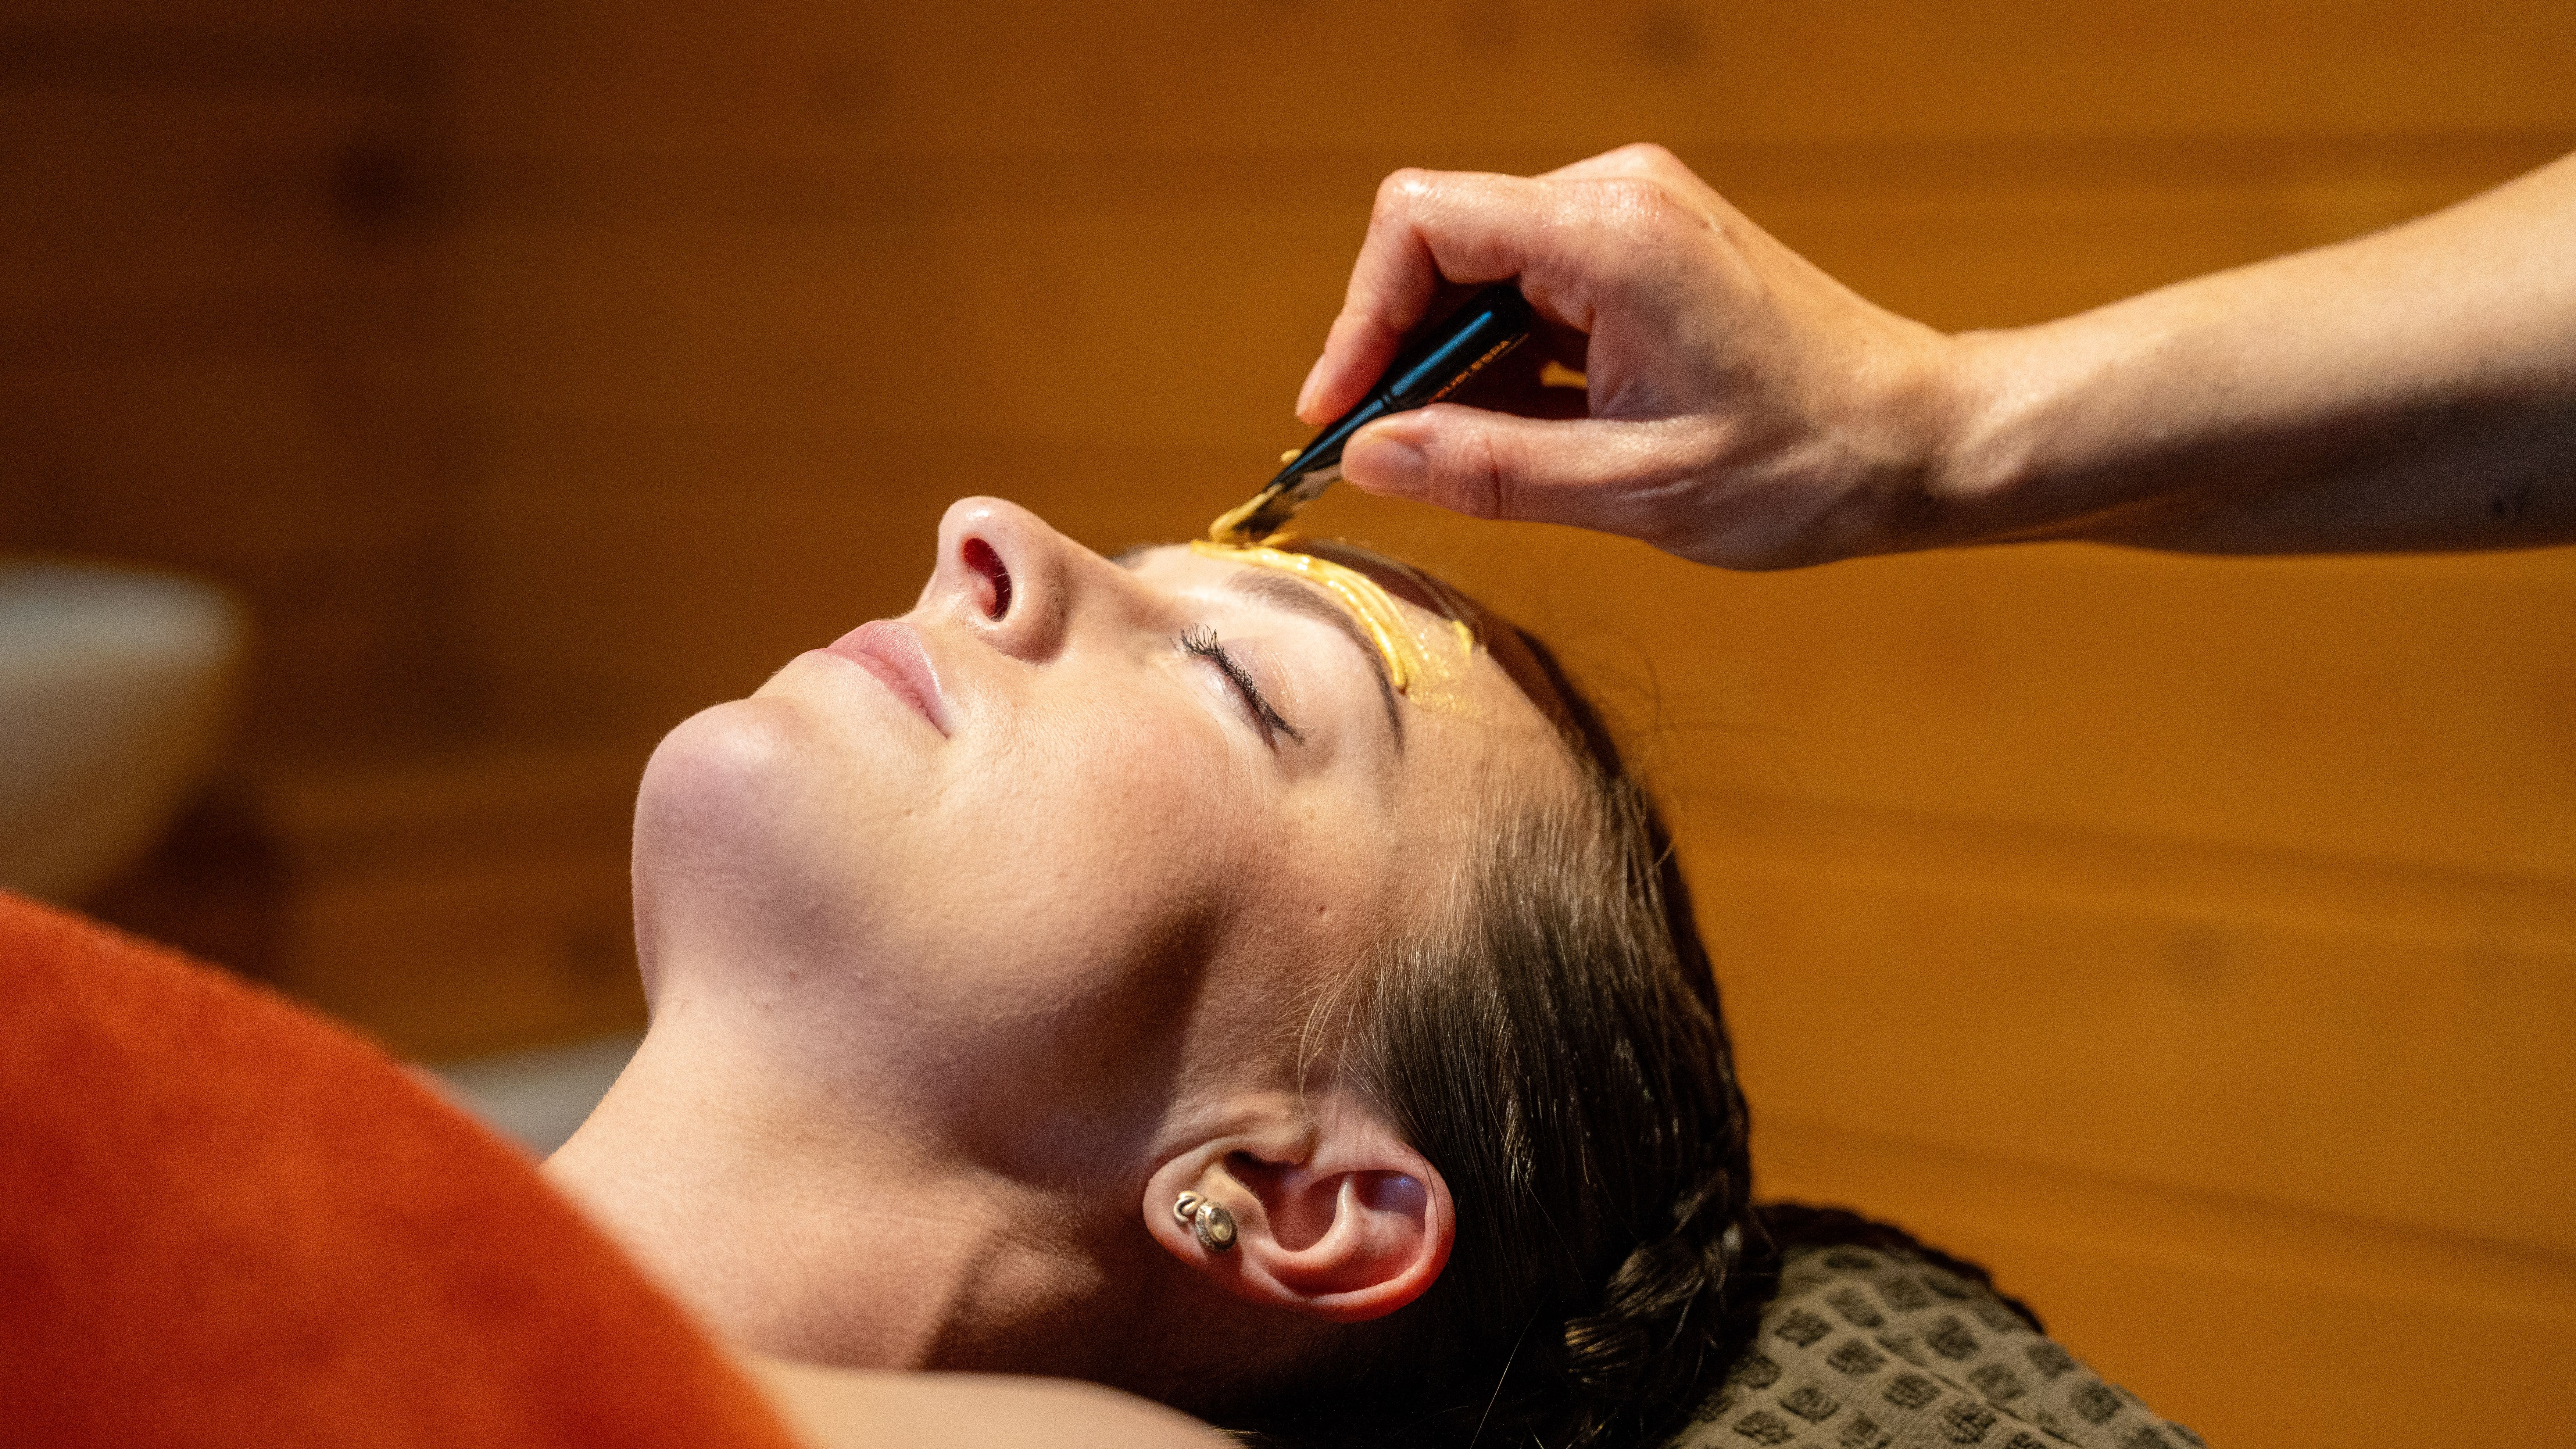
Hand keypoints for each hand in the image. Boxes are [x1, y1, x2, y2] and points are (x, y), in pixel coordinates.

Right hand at [1297, 145, 1964, 569]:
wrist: (1922, 440)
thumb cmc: (1805, 465)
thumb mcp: (1633, 489)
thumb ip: (1487, 469)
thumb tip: (1369, 459)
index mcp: (1610, 237)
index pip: (1423, 228)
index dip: (1359, 322)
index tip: (1341, 417)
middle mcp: (1615, 198)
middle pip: (1441, 243)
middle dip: (1394, 350)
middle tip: (1376, 453)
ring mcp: (1632, 217)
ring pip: (1481, 269)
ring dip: (1446, 361)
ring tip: (1441, 456)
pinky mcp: (1644, 252)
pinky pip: (1532, 289)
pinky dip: (1498, 357)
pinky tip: (1501, 431)